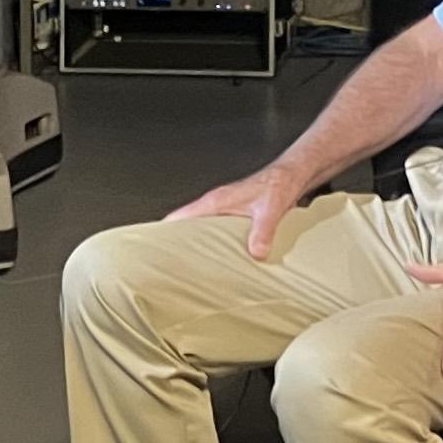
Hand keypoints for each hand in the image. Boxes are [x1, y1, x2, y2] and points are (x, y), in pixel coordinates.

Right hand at [166, 161, 308, 257]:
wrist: (291, 175)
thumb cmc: (278, 184)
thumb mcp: (270, 210)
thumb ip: (262, 231)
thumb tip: (255, 253)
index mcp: (215, 202)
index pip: (178, 217)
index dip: (162, 232)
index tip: (152, 249)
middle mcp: (215, 205)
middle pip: (184, 225)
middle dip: (175, 243)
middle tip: (169, 265)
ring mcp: (223, 210)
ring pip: (199, 228)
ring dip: (194, 244)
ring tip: (190, 266)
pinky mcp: (233, 215)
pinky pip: (214, 231)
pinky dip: (211, 243)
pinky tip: (218, 258)